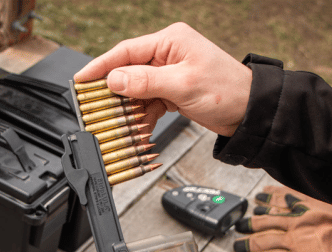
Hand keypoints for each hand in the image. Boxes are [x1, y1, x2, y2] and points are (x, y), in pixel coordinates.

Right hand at [74, 22, 251, 136]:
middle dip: (113, 92)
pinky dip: (144, 117)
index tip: (82, 79)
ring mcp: (170, 76)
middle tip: (95, 107)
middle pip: (129, 72)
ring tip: (117, 123)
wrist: (248, 112)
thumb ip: (146, 81)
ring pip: (138, 91)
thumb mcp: (183, 84)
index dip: (101, 66)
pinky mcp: (174, 93)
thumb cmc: (226, 90)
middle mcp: (168, 56)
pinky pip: (150, 104)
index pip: (127, 51)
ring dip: (129, 109)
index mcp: (170, 42)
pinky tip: (139, 128)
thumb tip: (115, 79)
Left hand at [234, 185, 331, 251]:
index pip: (263, 223)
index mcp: (292, 221)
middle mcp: (291, 238)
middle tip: (236, 247)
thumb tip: (264, 193)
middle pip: (262, 242)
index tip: (240, 227)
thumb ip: (285, 197)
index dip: (248, 225)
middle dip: (245, 245)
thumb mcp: (309, 200)